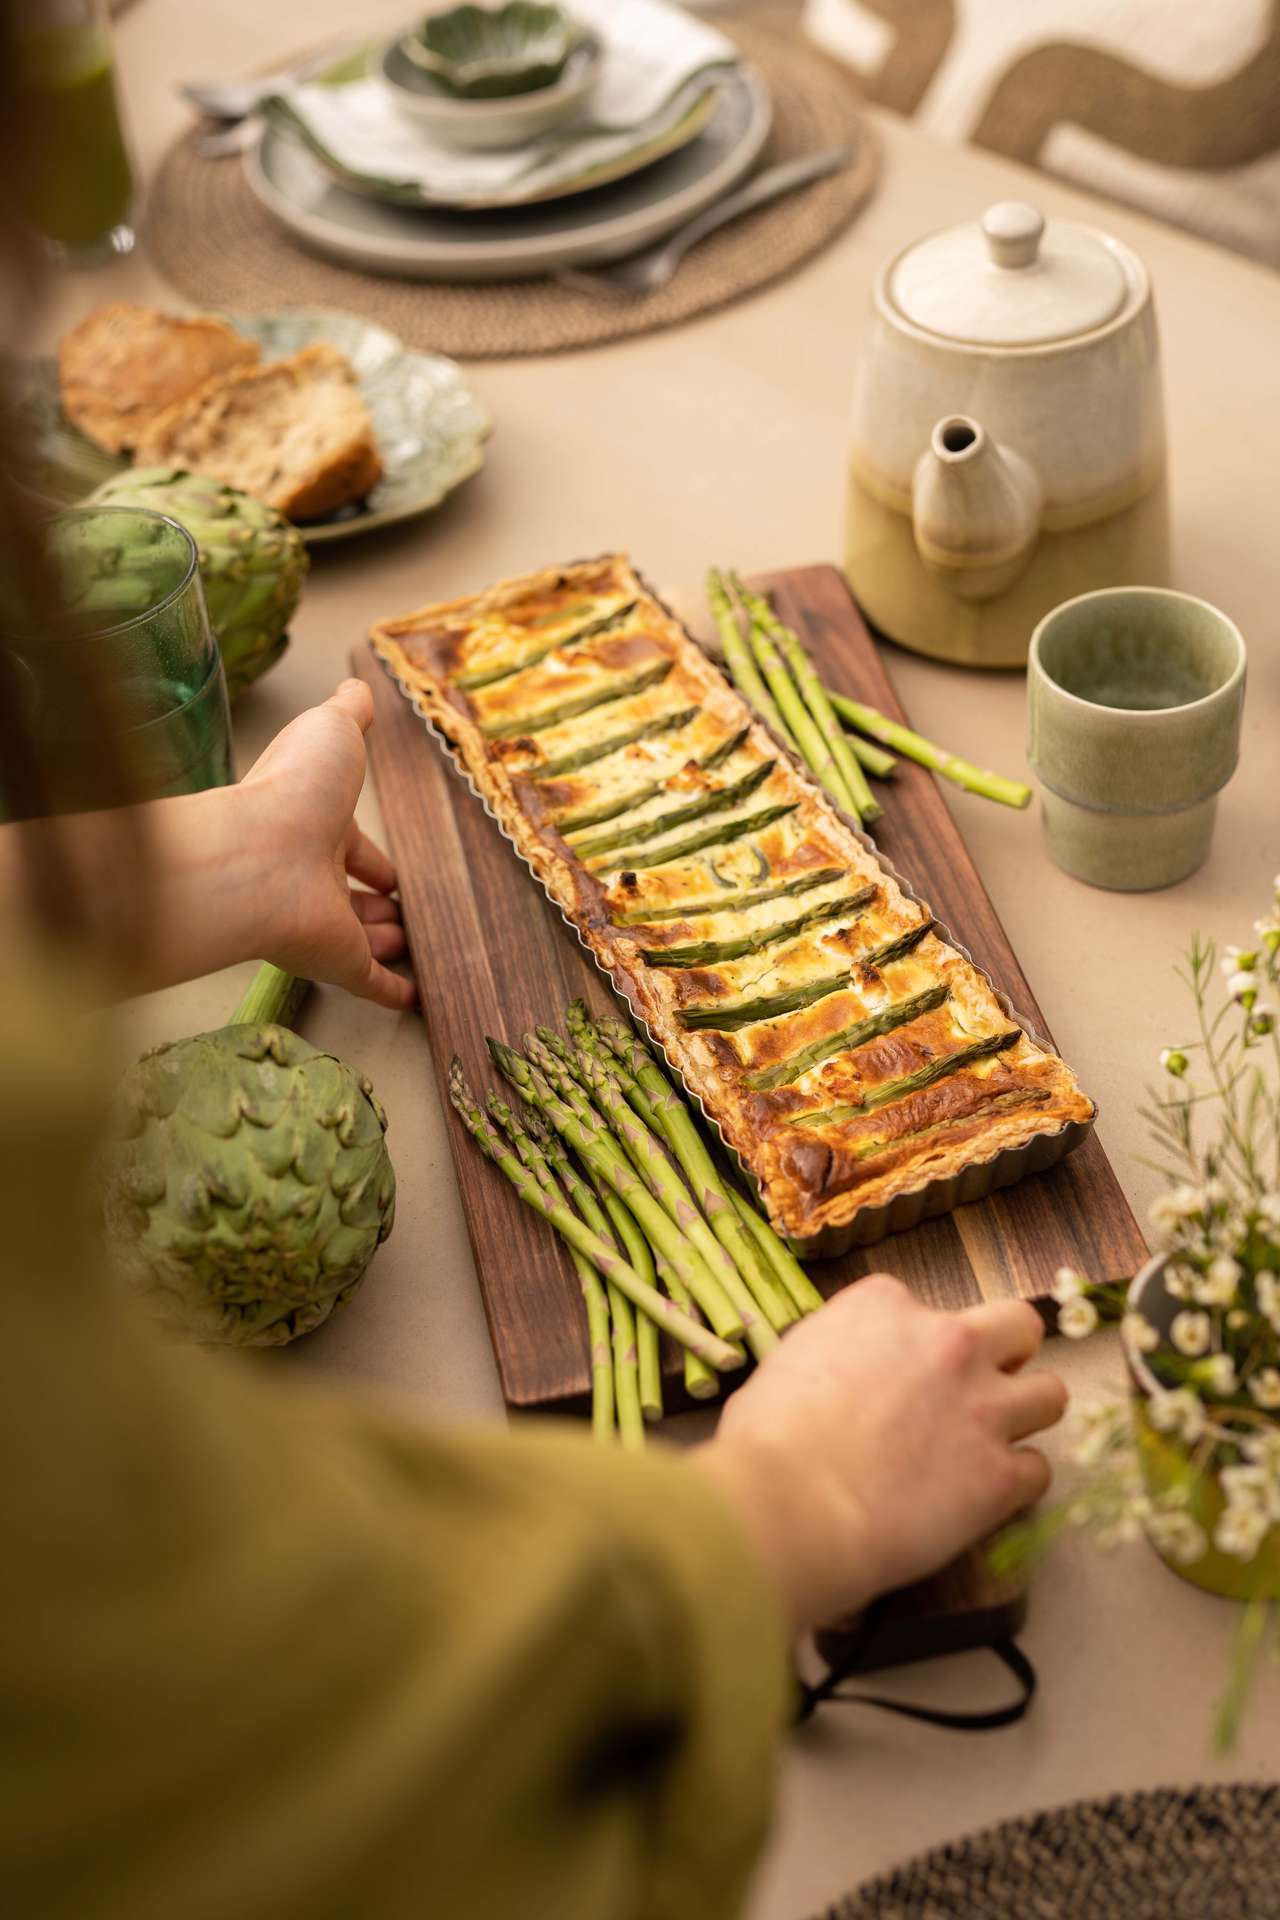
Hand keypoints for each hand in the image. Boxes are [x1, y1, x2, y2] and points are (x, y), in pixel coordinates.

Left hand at [239, 680, 415, 1011]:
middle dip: (379, 903)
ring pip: (360, 937)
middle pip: (353, 894)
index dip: (374, 859)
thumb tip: (357, 685)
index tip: (393, 874)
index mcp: (315, 825)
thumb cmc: (293, 789)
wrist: (260, 855)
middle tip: (405, 913)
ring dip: (385, 942)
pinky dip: (393, 991)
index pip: (351, 846)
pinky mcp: (334, 961)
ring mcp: (323, 921)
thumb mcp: (329, 731)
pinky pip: (368, 981)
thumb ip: (348, 711)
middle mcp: (315, 875)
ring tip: (414, 945)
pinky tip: (415, 1000)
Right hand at [693, 1275, 1065, 1631]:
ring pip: (1051, 1393)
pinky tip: (984, 1500)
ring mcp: (981, 1407)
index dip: (910, 1343)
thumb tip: (837, 1380)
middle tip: (977, 1390)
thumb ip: (833, 1356)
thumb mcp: (788, 1365)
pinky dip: (1015, 1485)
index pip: (919, 1305)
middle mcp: (946, 1342)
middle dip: (1006, 1354)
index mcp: (884, 1306)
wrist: (791, 1505)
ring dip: (1025, 1416)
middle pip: (1017, 1325)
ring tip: (993, 1444)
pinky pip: (1038, 1471)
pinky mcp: (1000, 1475)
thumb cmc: (765, 1441)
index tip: (896, 1374)